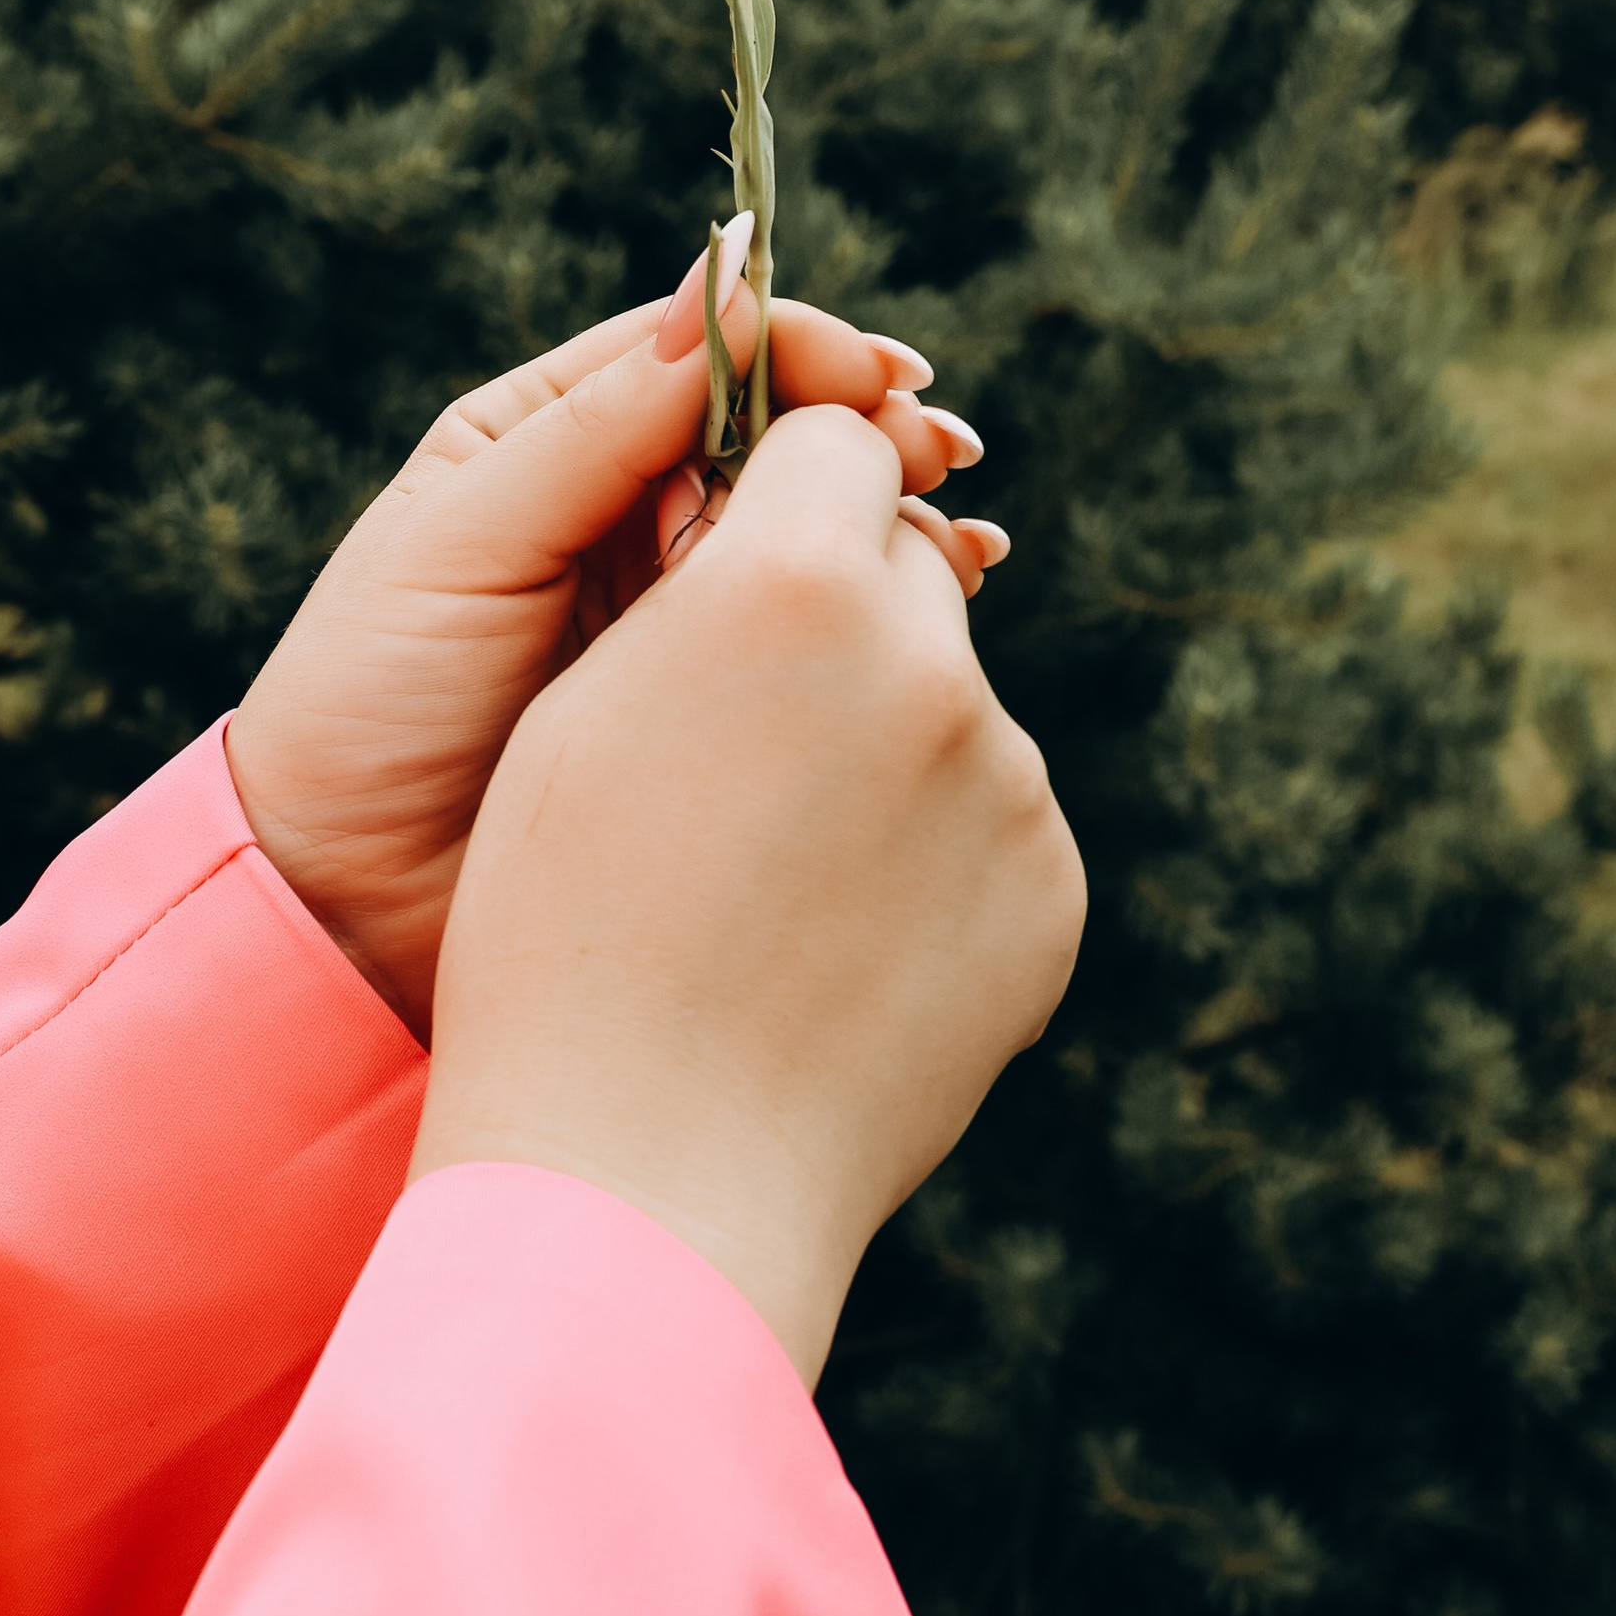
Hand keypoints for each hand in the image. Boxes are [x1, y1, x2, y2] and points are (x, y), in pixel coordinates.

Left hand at [227, 228, 1001, 1033]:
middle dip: (864, 428)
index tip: (870, 373)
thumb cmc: (367, 700)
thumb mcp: (461, 543)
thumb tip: (722, 299)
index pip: (699, 355)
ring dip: (888, 514)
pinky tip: (950, 595)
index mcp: (548, 435)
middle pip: (776, 433)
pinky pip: (816, 632)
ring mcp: (678, 610)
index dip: (795, 350)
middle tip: (933, 450)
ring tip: (952, 533)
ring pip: (811, 530)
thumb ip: (589, 431)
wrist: (339, 899)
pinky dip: (886, 603)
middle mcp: (625, 508)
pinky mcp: (718, 706)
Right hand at [407, 402, 1084, 1385]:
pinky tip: (835, 944)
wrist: (643, 1174)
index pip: (832, 440)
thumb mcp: (590, 709)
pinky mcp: (1052, 889)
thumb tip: (805, 535)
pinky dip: (930, 859)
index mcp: (789, 578)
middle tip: (749, 729)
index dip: (781, 488)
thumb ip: (715, 587)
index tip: (742, 547)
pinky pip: (992, 825)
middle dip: (840, 612)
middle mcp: (923, 659)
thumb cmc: (563, 930)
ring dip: (886, 742)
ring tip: (777, 871)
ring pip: (951, 701)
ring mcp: (1006, 781)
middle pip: (902, 565)